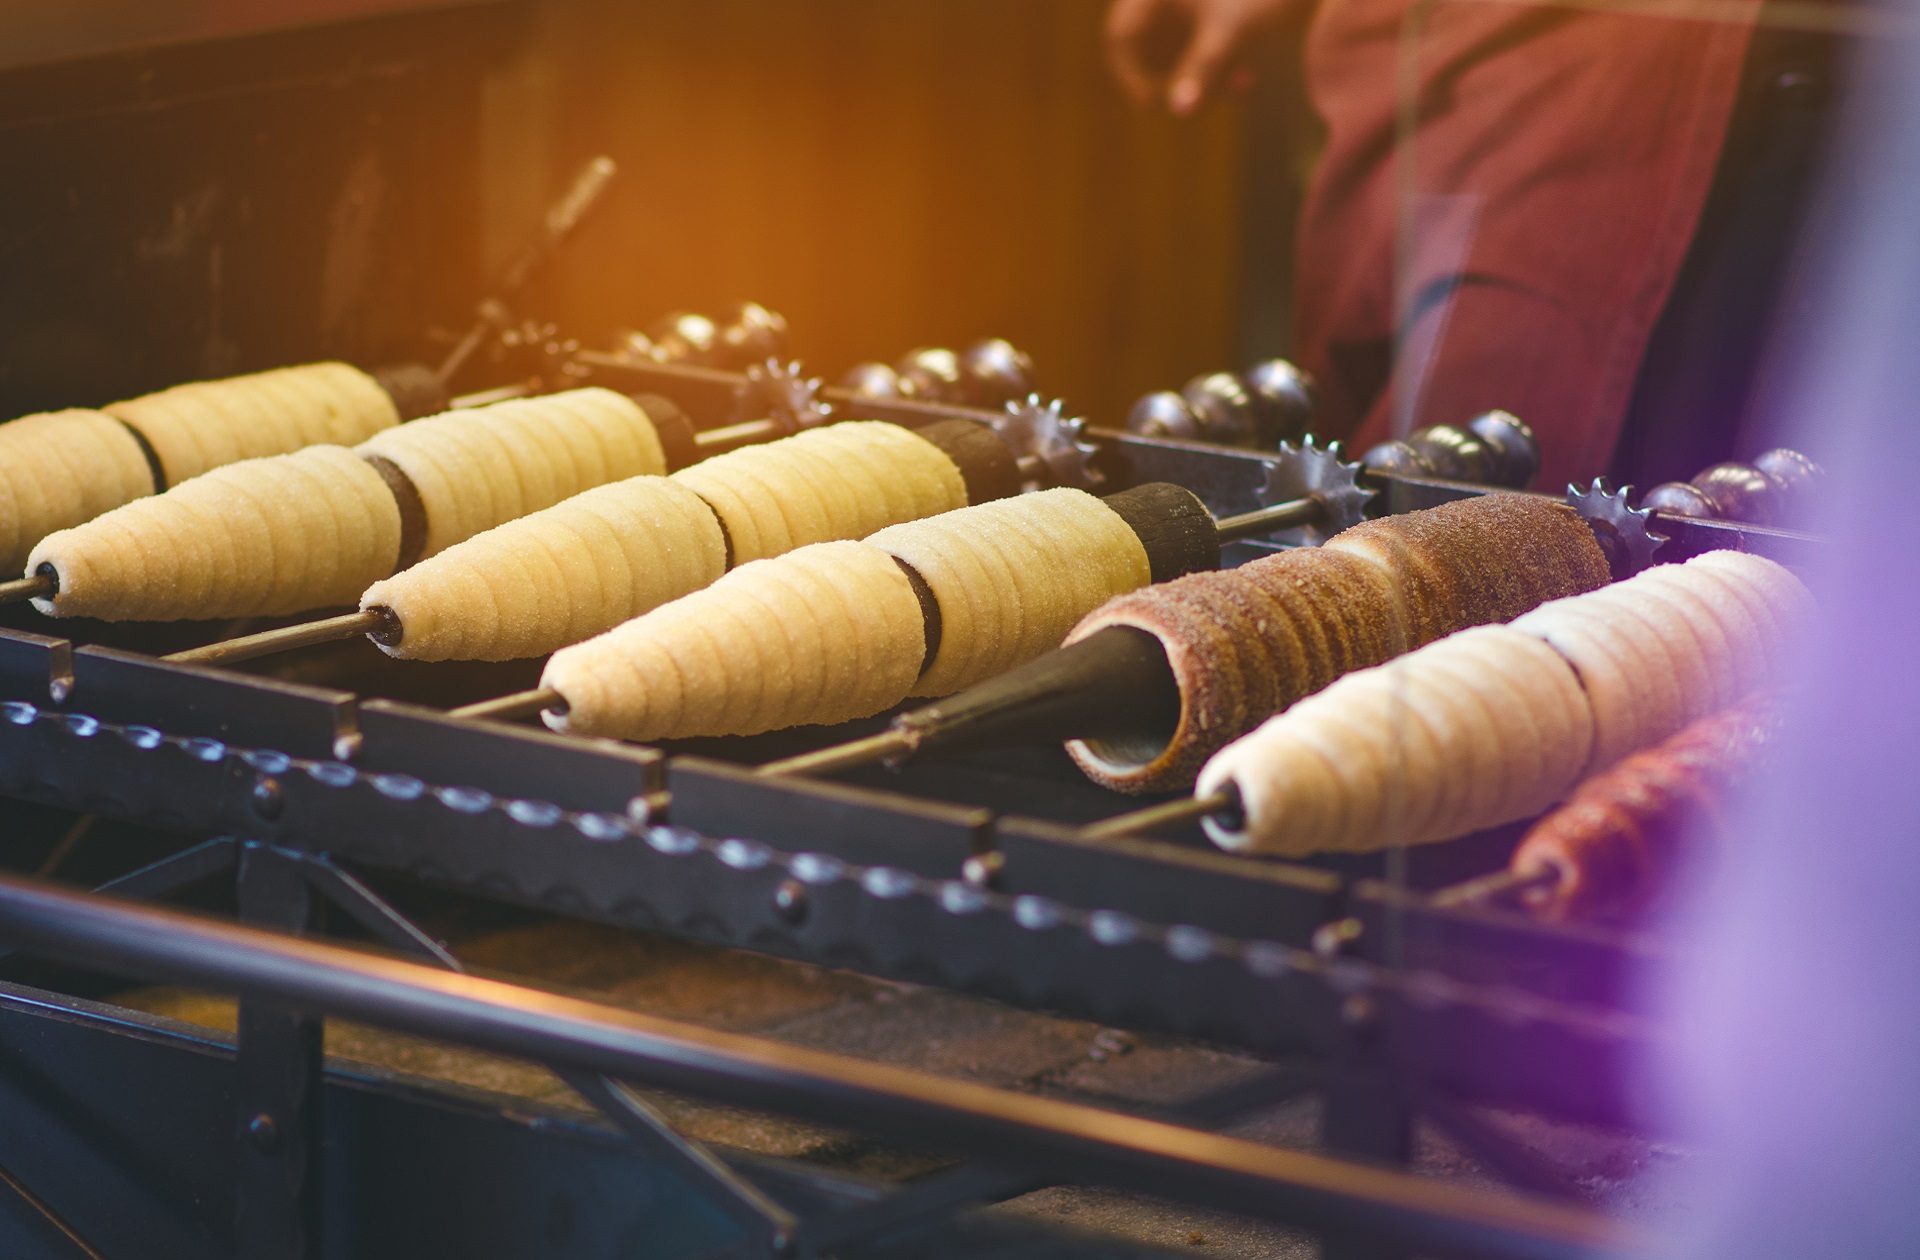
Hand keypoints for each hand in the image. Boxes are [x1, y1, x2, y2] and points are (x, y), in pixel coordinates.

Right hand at [1105, 0, 1295, 115]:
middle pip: (1147, 45)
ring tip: (1240, 89)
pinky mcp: (1215, 5)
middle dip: (1176, 79)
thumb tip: (1179, 112)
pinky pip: (1200, 41)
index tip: (1152, 105)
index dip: (1130, 75)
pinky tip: (1247, 79)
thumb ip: (1203, 69)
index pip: (1120, 36)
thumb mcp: (1231, 31)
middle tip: (1203, 103)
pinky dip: (1217, 64)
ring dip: (1202, 76)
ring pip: (1177, 47)